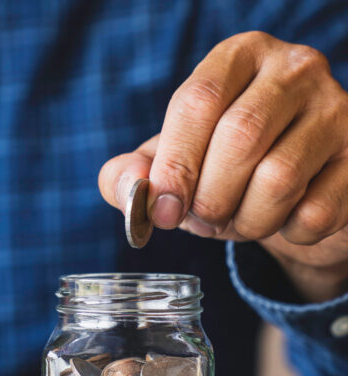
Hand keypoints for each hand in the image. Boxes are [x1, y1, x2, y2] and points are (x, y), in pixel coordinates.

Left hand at [99, 32, 347, 301]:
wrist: (295, 189)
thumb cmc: (221, 168)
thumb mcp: (170, 163)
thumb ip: (132, 174)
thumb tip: (133, 190)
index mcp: (238, 57)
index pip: (197, 101)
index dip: (174, 164)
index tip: (163, 208)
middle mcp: (294, 70)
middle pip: (240, 137)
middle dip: (209, 197)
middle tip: (202, 218)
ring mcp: (338, 110)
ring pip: (279, 178)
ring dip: (245, 221)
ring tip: (236, 221)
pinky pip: (315, 212)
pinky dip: (286, 233)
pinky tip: (282, 221)